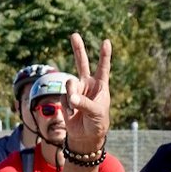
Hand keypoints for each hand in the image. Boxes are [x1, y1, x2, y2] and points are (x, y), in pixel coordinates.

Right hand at [64, 32, 112, 153]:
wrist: (85, 136)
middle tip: (74, 35)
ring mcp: (76, 90)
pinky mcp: (66, 98)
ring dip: (71, 94)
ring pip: (69, 83)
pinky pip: (63, 97)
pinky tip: (72, 114)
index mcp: (100, 86)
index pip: (103, 68)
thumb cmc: (97, 123)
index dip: (104, 55)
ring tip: (75, 106)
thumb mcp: (96, 113)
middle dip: (78, 49)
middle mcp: (88, 84)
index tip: (106, 41)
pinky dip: (67, 106)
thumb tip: (70, 97)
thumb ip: (84, 103)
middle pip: (82, 63)